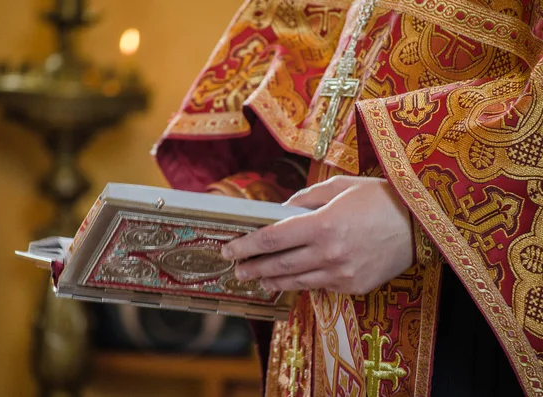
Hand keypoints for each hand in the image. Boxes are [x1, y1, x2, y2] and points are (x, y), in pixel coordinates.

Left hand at [221, 176, 413, 294]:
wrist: (423, 223)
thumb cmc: (380, 197)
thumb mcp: (339, 187)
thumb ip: (305, 199)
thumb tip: (281, 210)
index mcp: (323, 225)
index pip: (271, 239)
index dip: (245, 245)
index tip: (228, 248)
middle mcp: (329, 254)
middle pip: (278, 266)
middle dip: (252, 268)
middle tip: (236, 269)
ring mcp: (342, 274)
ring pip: (296, 282)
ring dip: (272, 281)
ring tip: (257, 278)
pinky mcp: (355, 287)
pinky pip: (320, 287)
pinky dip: (303, 282)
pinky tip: (292, 280)